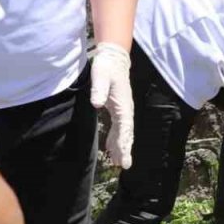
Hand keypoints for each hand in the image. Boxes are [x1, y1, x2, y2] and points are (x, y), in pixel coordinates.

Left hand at [91, 43, 133, 168]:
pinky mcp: (117, 108)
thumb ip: (99, 90)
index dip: (125, 144)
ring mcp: (122, 109)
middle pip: (127, 134)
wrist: (113, 58)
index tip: (125, 159)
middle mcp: (126, 110)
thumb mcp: (100, 76)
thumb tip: (97, 104)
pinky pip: (118, 127)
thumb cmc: (106, 67)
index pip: (125, 129)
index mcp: (123, 105)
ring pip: (123, 132)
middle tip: (124, 166)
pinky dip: (115, 139)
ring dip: (121, 146)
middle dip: (125, 150)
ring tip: (117, 162)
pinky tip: (110, 149)